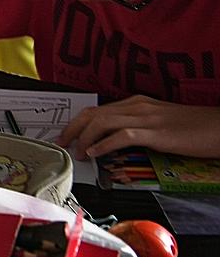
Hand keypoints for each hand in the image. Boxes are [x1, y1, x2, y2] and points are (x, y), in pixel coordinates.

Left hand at [59, 94, 219, 158]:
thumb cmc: (195, 128)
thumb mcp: (160, 124)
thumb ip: (138, 129)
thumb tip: (114, 143)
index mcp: (137, 103)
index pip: (98, 110)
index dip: (77, 123)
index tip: (66, 136)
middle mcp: (137, 106)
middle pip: (94, 113)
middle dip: (73, 128)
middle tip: (61, 144)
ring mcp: (146, 118)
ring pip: (103, 121)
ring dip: (85, 138)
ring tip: (77, 152)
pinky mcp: (156, 132)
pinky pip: (123, 135)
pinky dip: (104, 144)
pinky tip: (95, 153)